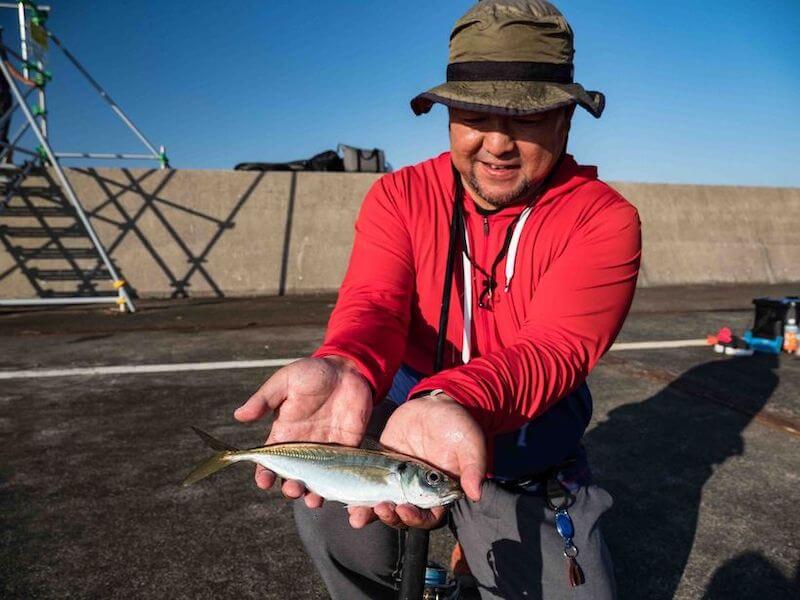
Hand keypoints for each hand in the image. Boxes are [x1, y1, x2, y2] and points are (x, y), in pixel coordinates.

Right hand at [234, 356, 371, 507]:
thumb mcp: (286, 380)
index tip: (264, 481)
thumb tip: (239, 415)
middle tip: (293, 489)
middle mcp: (303, 447)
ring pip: (316, 480)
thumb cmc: (313, 373)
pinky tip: (338, 492)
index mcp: (284, 433)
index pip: (270, 460)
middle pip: (292, 476)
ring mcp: (326, 450)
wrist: (348, 369)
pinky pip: (342, 472)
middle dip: (290, 488)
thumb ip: (265, 398)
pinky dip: (340, 485)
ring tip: (312, 499)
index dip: (264, 473)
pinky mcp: (348, 449)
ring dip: (313, 493)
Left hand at [347, 394, 485, 529]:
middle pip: (402, 516)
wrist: (437, 404)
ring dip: (370, 514)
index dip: (416, 518)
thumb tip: (475, 493)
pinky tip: (347, 500)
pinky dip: (358, 495)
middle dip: (390, 517)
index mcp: (439, 493)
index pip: (428, 517)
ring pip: (383, 505)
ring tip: (356, 516)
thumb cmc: (459, 426)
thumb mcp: (470, 443)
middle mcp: (417, 492)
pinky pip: (369, 484)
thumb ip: (473, 467)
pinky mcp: (383, 465)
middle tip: (380, 508)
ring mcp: (398, 481)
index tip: (404, 509)